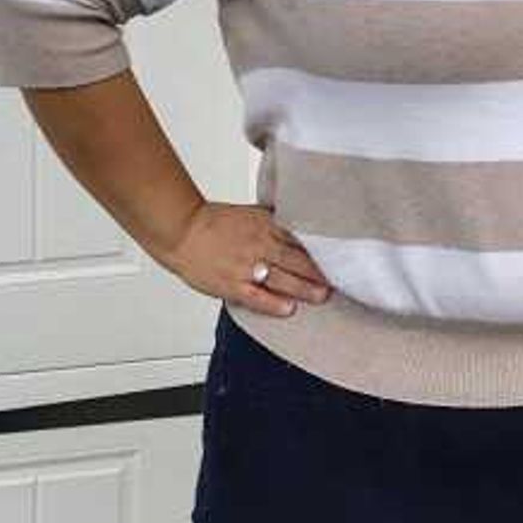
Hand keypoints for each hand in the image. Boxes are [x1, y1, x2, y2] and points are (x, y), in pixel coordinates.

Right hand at [164, 202, 329, 318]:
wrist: (181, 230)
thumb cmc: (213, 222)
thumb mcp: (251, 213)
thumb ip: (275, 221)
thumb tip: (298, 225)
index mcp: (265, 225)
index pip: (301, 238)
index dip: (322, 249)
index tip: (340, 256)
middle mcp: (259, 244)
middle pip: (297, 259)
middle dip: (320, 271)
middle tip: (341, 280)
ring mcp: (246, 266)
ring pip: (283, 279)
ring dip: (305, 288)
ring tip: (322, 295)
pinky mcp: (231, 285)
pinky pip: (257, 297)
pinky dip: (274, 304)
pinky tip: (289, 309)